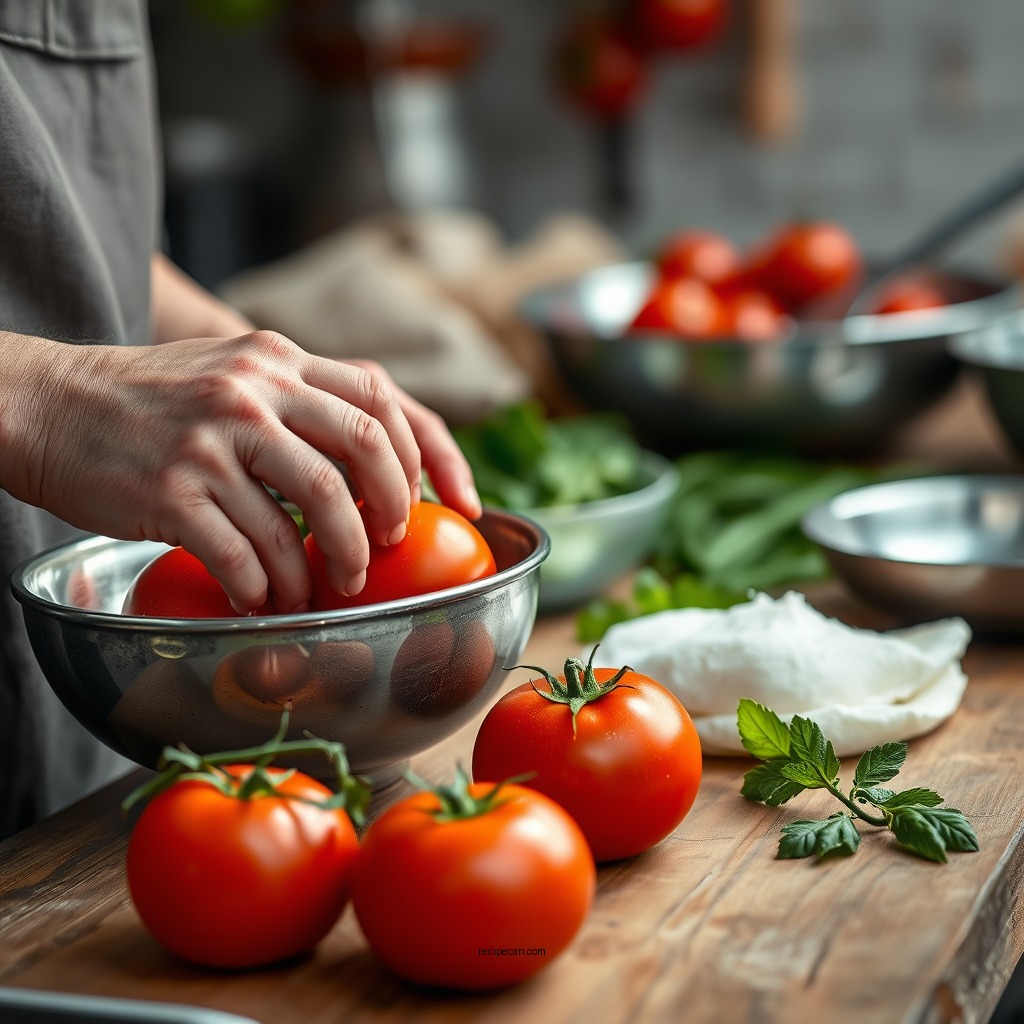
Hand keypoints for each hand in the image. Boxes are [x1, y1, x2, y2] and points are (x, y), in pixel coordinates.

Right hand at [6, 331, 478, 613]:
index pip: (384, 397)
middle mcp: (254, 390)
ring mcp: (214, 438)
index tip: (458, 502)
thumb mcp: (231, 374)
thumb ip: (297, 401)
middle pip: (366, 448)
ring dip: (331, 562)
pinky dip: (266, 586)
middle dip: (392, 510)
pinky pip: (246, 553)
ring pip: (313, 510)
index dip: (434, 454)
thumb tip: (371, 463)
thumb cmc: (146, 401)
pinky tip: (261, 598)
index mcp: (277, 359)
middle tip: (387, 547)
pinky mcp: (173, 490)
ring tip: (326, 588)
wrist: (46, 404)